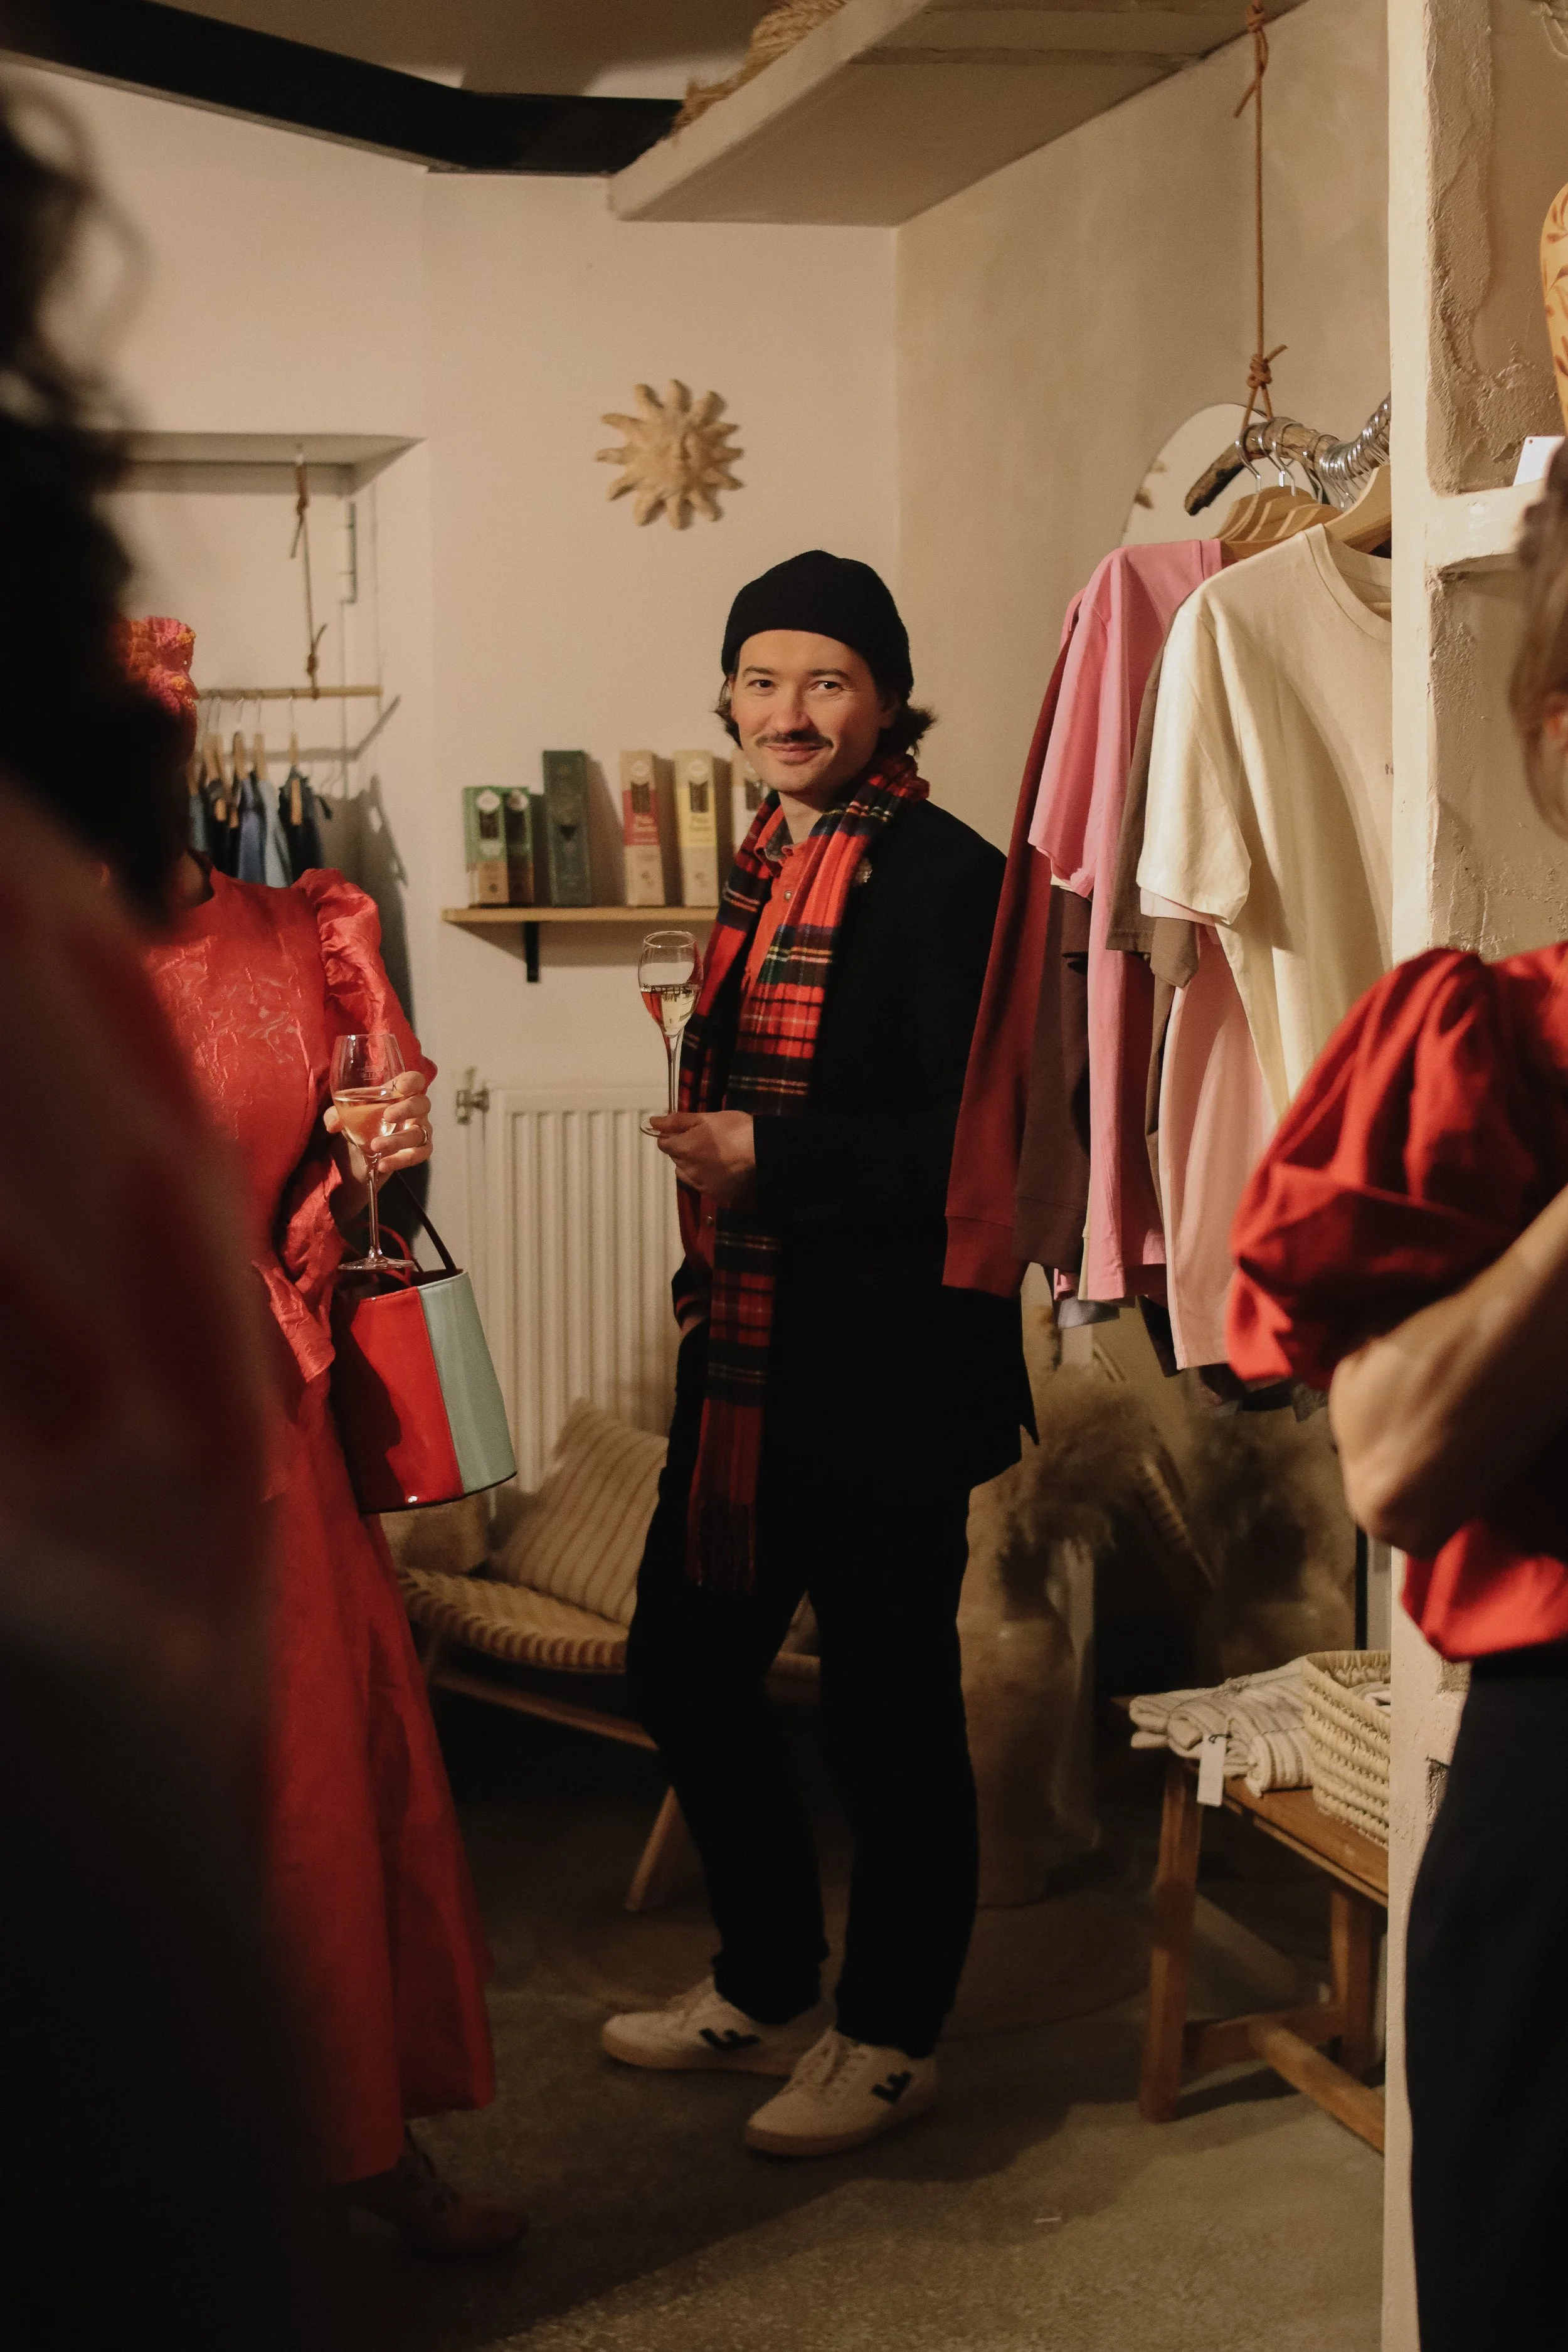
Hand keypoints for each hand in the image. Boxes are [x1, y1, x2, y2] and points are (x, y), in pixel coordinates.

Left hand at [325, 1066, 433, 1188]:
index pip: (414, 1081)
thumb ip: (336, 1115)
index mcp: (398, 1094)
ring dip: (399, 1139)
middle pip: (422, 1104)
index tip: (401, 1087)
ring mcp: (418, 1131)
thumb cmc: (358, 1125)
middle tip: (387, 1116)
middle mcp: (413, 1110)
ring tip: (375, 1146)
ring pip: (420, 1133)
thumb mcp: (344, 1117)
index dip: (412, 1081)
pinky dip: (402, 1160)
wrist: (357, 1157)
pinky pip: (419, 1154)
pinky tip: (383, 1164)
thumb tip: (333, 1124)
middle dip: (407, 1109)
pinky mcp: (417, 1151)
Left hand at [651, 1111, 755, 1205]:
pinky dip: (708, 1178)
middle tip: (706, 1140)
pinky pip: (704, 1186)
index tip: (688, 1130)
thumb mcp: (707, 1117)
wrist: (765, 1152)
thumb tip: (652, 1122)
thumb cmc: (735, 1129)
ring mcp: (702, 1186)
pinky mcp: (717, 1196)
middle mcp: (688, 1171)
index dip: (673, 1135)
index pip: (663, 1143)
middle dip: (684, 1150)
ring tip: (714, 1157)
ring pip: (688, 1174)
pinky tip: (723, 1170)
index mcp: (683, 1149)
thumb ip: (677, 1121)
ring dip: (693, 1166)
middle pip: (676, 1159)